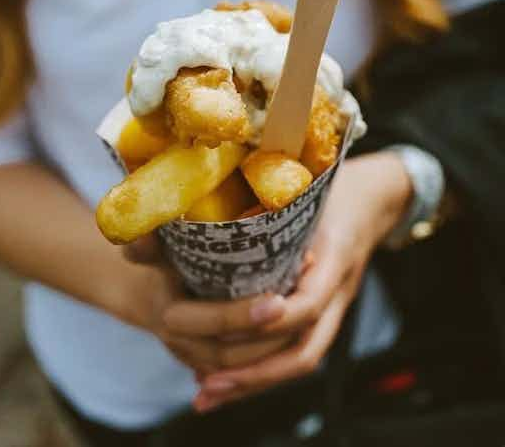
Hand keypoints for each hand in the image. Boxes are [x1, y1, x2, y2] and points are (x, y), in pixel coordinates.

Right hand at [113, 234, 294, 373]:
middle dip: (267, 339)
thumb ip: (145, 244)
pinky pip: (244, 366)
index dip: (242, 318)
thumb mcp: (150, 250)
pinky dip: (268, 353)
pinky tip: (294, 329)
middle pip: (232, 355)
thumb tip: (143, 230)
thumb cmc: (155, 263)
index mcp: (171, 317)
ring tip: (305, 318)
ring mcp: (199, 356)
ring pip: (241, 367)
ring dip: (274, 348)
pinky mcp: (213, 359)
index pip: (211, 326)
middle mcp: (185, 343)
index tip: (276, 301)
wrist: (147, 292)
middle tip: (298, 311)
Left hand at [193, 152, 412, 410]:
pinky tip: (228, 375)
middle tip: (207, 383)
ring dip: (254, 381)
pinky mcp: (324, 312)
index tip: (227, 330)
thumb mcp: (311, 190)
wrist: (374, 200)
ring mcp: (333, 306)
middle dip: (254, 373)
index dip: (271, 320)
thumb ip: (275, 207)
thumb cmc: (336, 190)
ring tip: (210, 392)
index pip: (308, 304)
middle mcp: (336, 292)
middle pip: (303, 351)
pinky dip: (263, 367)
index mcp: (336, 258)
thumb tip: (208, 217)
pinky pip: (296, 349)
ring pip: (298, 359)